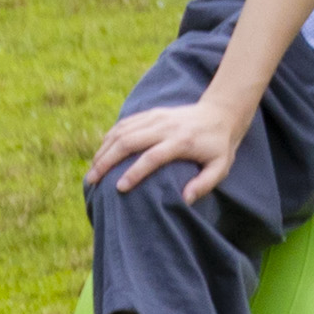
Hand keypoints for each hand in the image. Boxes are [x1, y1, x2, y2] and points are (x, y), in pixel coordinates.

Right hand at [91, 87, 256, 205]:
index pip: (152, 157)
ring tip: (92, 170)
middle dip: (107, 161)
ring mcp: (156, 117)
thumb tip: (184, 200)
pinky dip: (109, 137)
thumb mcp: (220, 167)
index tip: (119, 188)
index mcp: (182, 141)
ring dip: (104, 150)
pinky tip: (101, 152)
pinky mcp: (151, 113)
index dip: (134, 172)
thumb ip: (204, 184)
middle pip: (129, 141)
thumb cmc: (219, 146)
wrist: (221, 113)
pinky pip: (125, 123)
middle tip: (93, 180)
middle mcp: (166, 127)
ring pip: (122, 131)